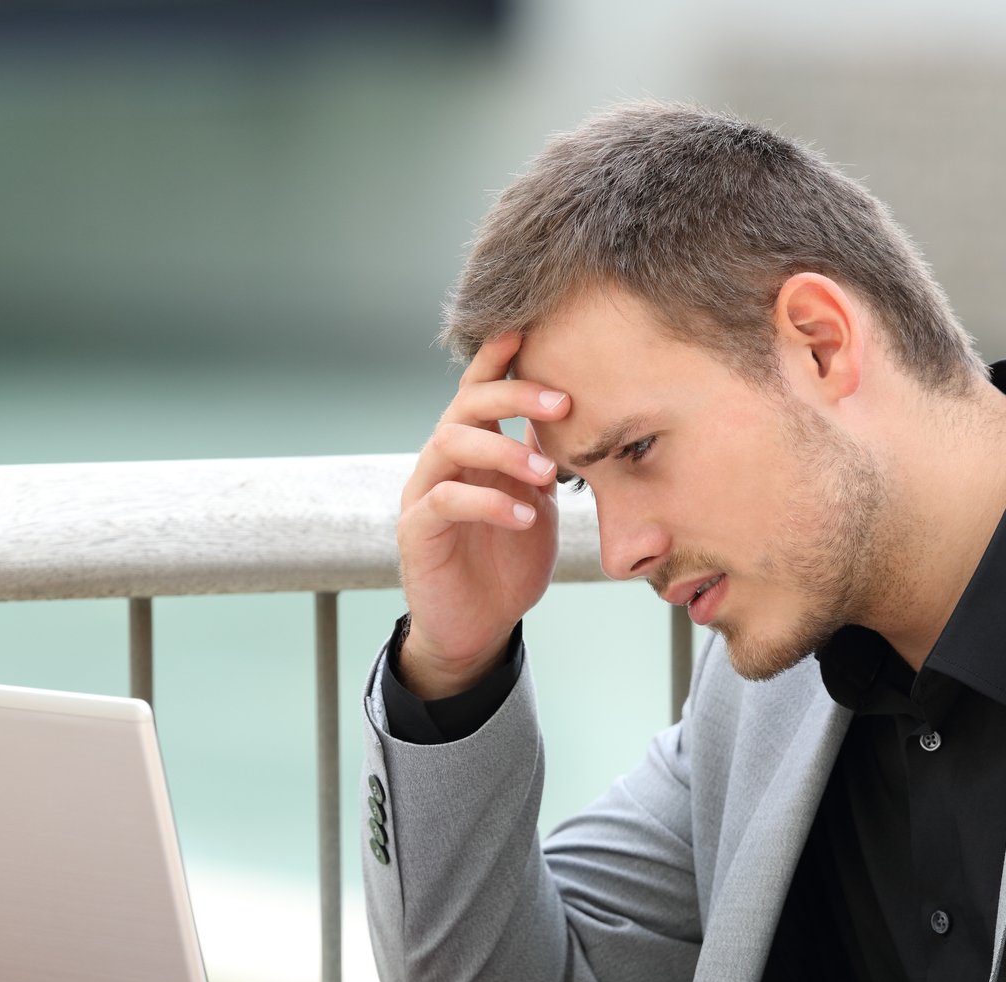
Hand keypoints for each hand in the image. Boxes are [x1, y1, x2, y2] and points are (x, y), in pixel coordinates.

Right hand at [397, 331, 570, 698]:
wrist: (478, 627)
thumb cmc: (508, 562)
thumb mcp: (538, 504)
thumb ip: (546, 463)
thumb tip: (588, 421)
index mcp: (474, 448)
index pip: (481, 389)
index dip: (500, 358)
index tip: (533, 330)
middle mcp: (444, 460)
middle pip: (465, 404)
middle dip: (514, 395)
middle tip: (564, 403)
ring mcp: (425, 492)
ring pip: (450, 442)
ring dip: (504, 449)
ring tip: (548, 472)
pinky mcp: (417, 530)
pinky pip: (444, 500)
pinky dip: (488, 502)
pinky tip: (524, 515)